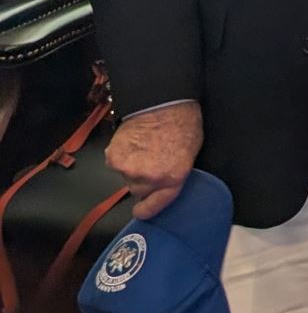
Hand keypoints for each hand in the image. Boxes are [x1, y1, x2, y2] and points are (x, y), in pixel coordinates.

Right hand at [105, 102, 203, 219]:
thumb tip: (163, 183)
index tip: (141, 211)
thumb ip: (174, 174)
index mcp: (172, 178)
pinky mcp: (113, 158)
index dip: (147, 209)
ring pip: (126, 177)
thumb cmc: (183, 123)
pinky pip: (115, 163)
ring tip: (143, 148)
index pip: (155, 205)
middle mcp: (149, 178)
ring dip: (132, 167)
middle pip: (138, 190)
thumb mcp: (189, 154)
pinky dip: (121, 155)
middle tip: (150, 162)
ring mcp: (128, 169)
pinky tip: (132, 143)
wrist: (162, 102)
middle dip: (143, 181)